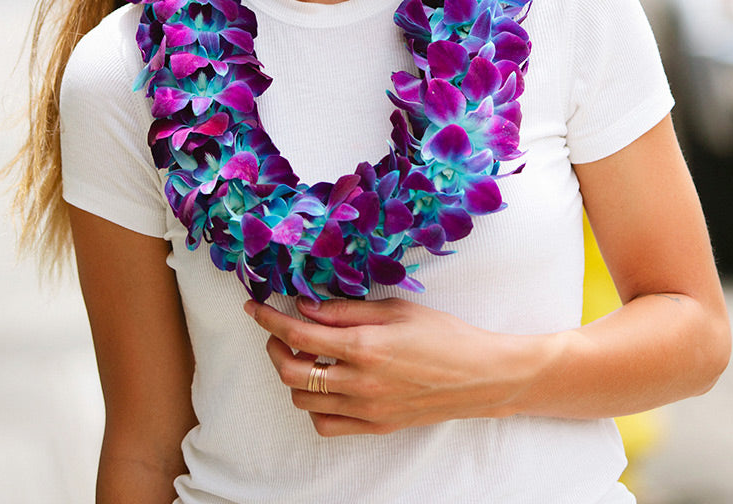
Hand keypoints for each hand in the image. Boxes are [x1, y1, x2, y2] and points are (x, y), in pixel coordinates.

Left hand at [243, 296, 525, 436]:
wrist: (479, 376)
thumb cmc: (442, 334)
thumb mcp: (395, 309)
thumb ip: (346, 309)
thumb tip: (305, 305)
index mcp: (365, 346)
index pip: (299, 333)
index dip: (269, 319)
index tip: (254, 307)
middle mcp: (360, 382)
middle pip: (291, 372)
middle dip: (274, 348)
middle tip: (277, 331)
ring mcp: (366, 409)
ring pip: (304, 400)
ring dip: (293, 375)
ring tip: (304, 354)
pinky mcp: (375, 426)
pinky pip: (326, 424)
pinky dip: (314, 404)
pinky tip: (324, 384)